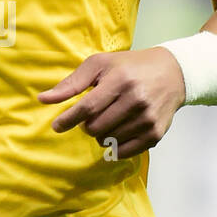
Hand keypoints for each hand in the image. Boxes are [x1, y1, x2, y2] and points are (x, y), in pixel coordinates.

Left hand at [37, 47, 185, 159]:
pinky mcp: (156, 133)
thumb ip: (72, 83)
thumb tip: (43, 99)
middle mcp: (136, 100)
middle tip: (92, 115)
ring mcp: (147, 119)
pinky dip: (114, 145)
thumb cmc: (130, 66)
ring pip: (108, 140)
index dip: (68, 119)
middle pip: (95, 127)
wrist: (173, 73)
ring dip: (101, 134)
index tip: (57, 126)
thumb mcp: (100, 64)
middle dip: (86, 125)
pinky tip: (117, 131)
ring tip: (109, 119)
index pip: (87, 107)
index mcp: (120, 80)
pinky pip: (124, 151)